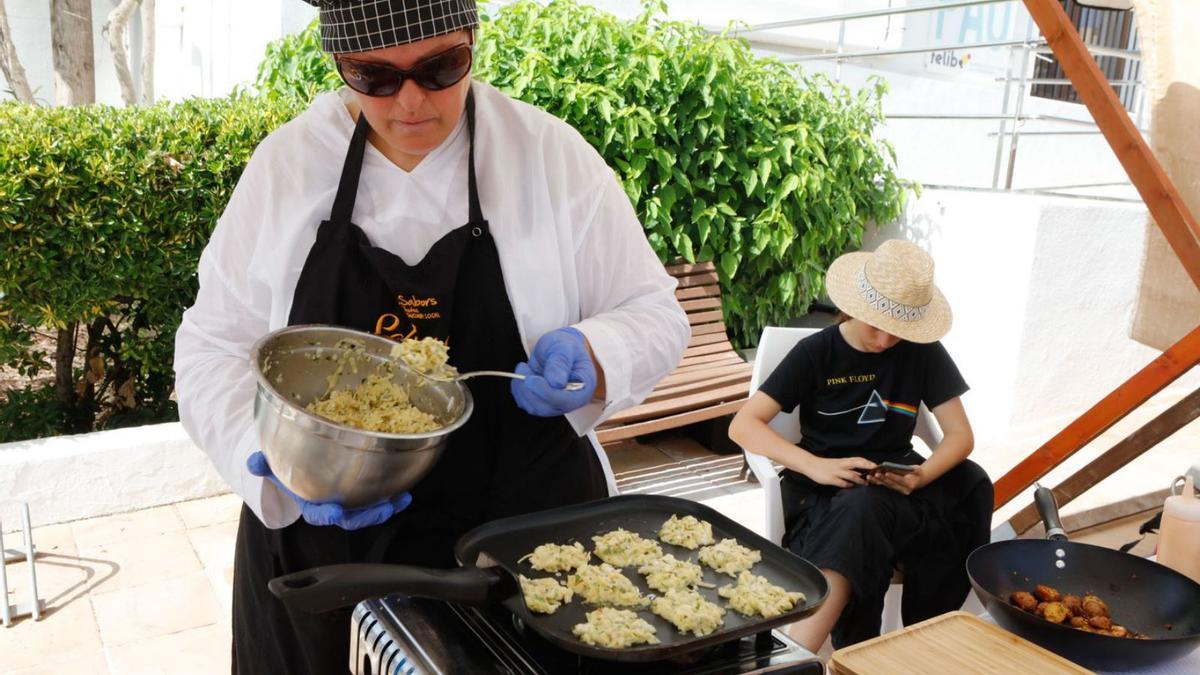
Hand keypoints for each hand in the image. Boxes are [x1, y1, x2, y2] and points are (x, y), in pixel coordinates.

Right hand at [247, 451, 411, 529]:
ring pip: (369, 510)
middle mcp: (331, 506)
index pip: (318, 514)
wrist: (297, 464)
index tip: (335, 512)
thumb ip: (264, 464)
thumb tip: (253, 462)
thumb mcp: (273, 463)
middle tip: (384, 508)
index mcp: (309, 503)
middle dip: (368, 516)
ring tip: (402, 500)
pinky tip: (406, 490)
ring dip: (387, 507)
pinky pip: (379, 496)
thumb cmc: (286, 466)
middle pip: (351, 518)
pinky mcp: (363, 492)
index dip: (327, 515)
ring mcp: (349, 501)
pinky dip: (393, 495)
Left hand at [511, 326, 596, 416]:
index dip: (547, 393)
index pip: (566, 400)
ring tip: (523, 368)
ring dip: (523, 390)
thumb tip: (556, 382)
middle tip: (522, 367)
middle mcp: (573, 400)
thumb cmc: (563, 346)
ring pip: (536, 408)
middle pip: (549, 407)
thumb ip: (561, 362)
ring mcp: (558, 404)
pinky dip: (519, 392)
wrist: (557, 349)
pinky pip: (528, 405)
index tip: (531, 379)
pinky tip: (521, 376)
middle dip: (530, 390)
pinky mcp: (545, 404)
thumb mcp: (563, 346)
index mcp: (584, 386)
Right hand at [801, 456, 876, 487]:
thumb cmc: (826, 465)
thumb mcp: (838, 464)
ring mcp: (836, 472)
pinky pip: (842, 483)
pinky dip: (848, 485)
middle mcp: (841, 465)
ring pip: (851, 475)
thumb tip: (860, 473)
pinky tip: (851, 487)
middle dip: (867, 467)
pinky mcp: (830, 479)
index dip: (868, 462)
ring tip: (866, 484)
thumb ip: (848, 468)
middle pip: (856, 464)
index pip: (858, 459)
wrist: (810, 465)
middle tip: (876, 472)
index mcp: (843, 461)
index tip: (877, 466)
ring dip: (860, 480)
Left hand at [868, 465, 925, 494]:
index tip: (886, 473)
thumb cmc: (917, 473)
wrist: (918, 480)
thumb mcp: (918, 470)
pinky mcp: (893, 489)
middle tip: (876, 474)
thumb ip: (916, 469)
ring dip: (877, 481)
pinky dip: (877, 482)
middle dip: (883, 479)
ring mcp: (898, 490)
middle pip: (891, 484)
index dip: (893, 477)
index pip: (900, 480)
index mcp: (910, 485)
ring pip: (886, 485)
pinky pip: (884, 485)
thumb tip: (914, 468)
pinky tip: (870, 478)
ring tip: (869, 476)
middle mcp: (903, 490)